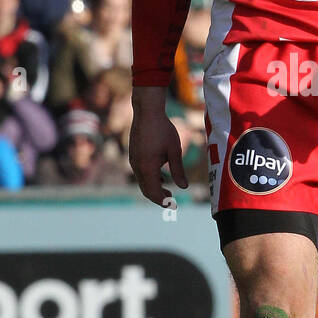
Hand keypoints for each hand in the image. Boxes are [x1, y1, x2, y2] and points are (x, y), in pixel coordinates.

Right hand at [130, 89, 187, 204]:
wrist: (147, 112)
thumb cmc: (163, 130)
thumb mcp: (175, 151)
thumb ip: (178, 170)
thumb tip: (184, 187)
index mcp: (147, 167)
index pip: (153, 192)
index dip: (163, 201)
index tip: (174, 205)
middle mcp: (137, 166)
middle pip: (146, 189)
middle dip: (158, 197)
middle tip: (172, 200)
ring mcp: (133, 160)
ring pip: (142, 181)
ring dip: (154, 187)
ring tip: (168, 189)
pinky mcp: (133, 155)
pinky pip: (140, 173)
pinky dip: (150, 178)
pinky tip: (162, 176)